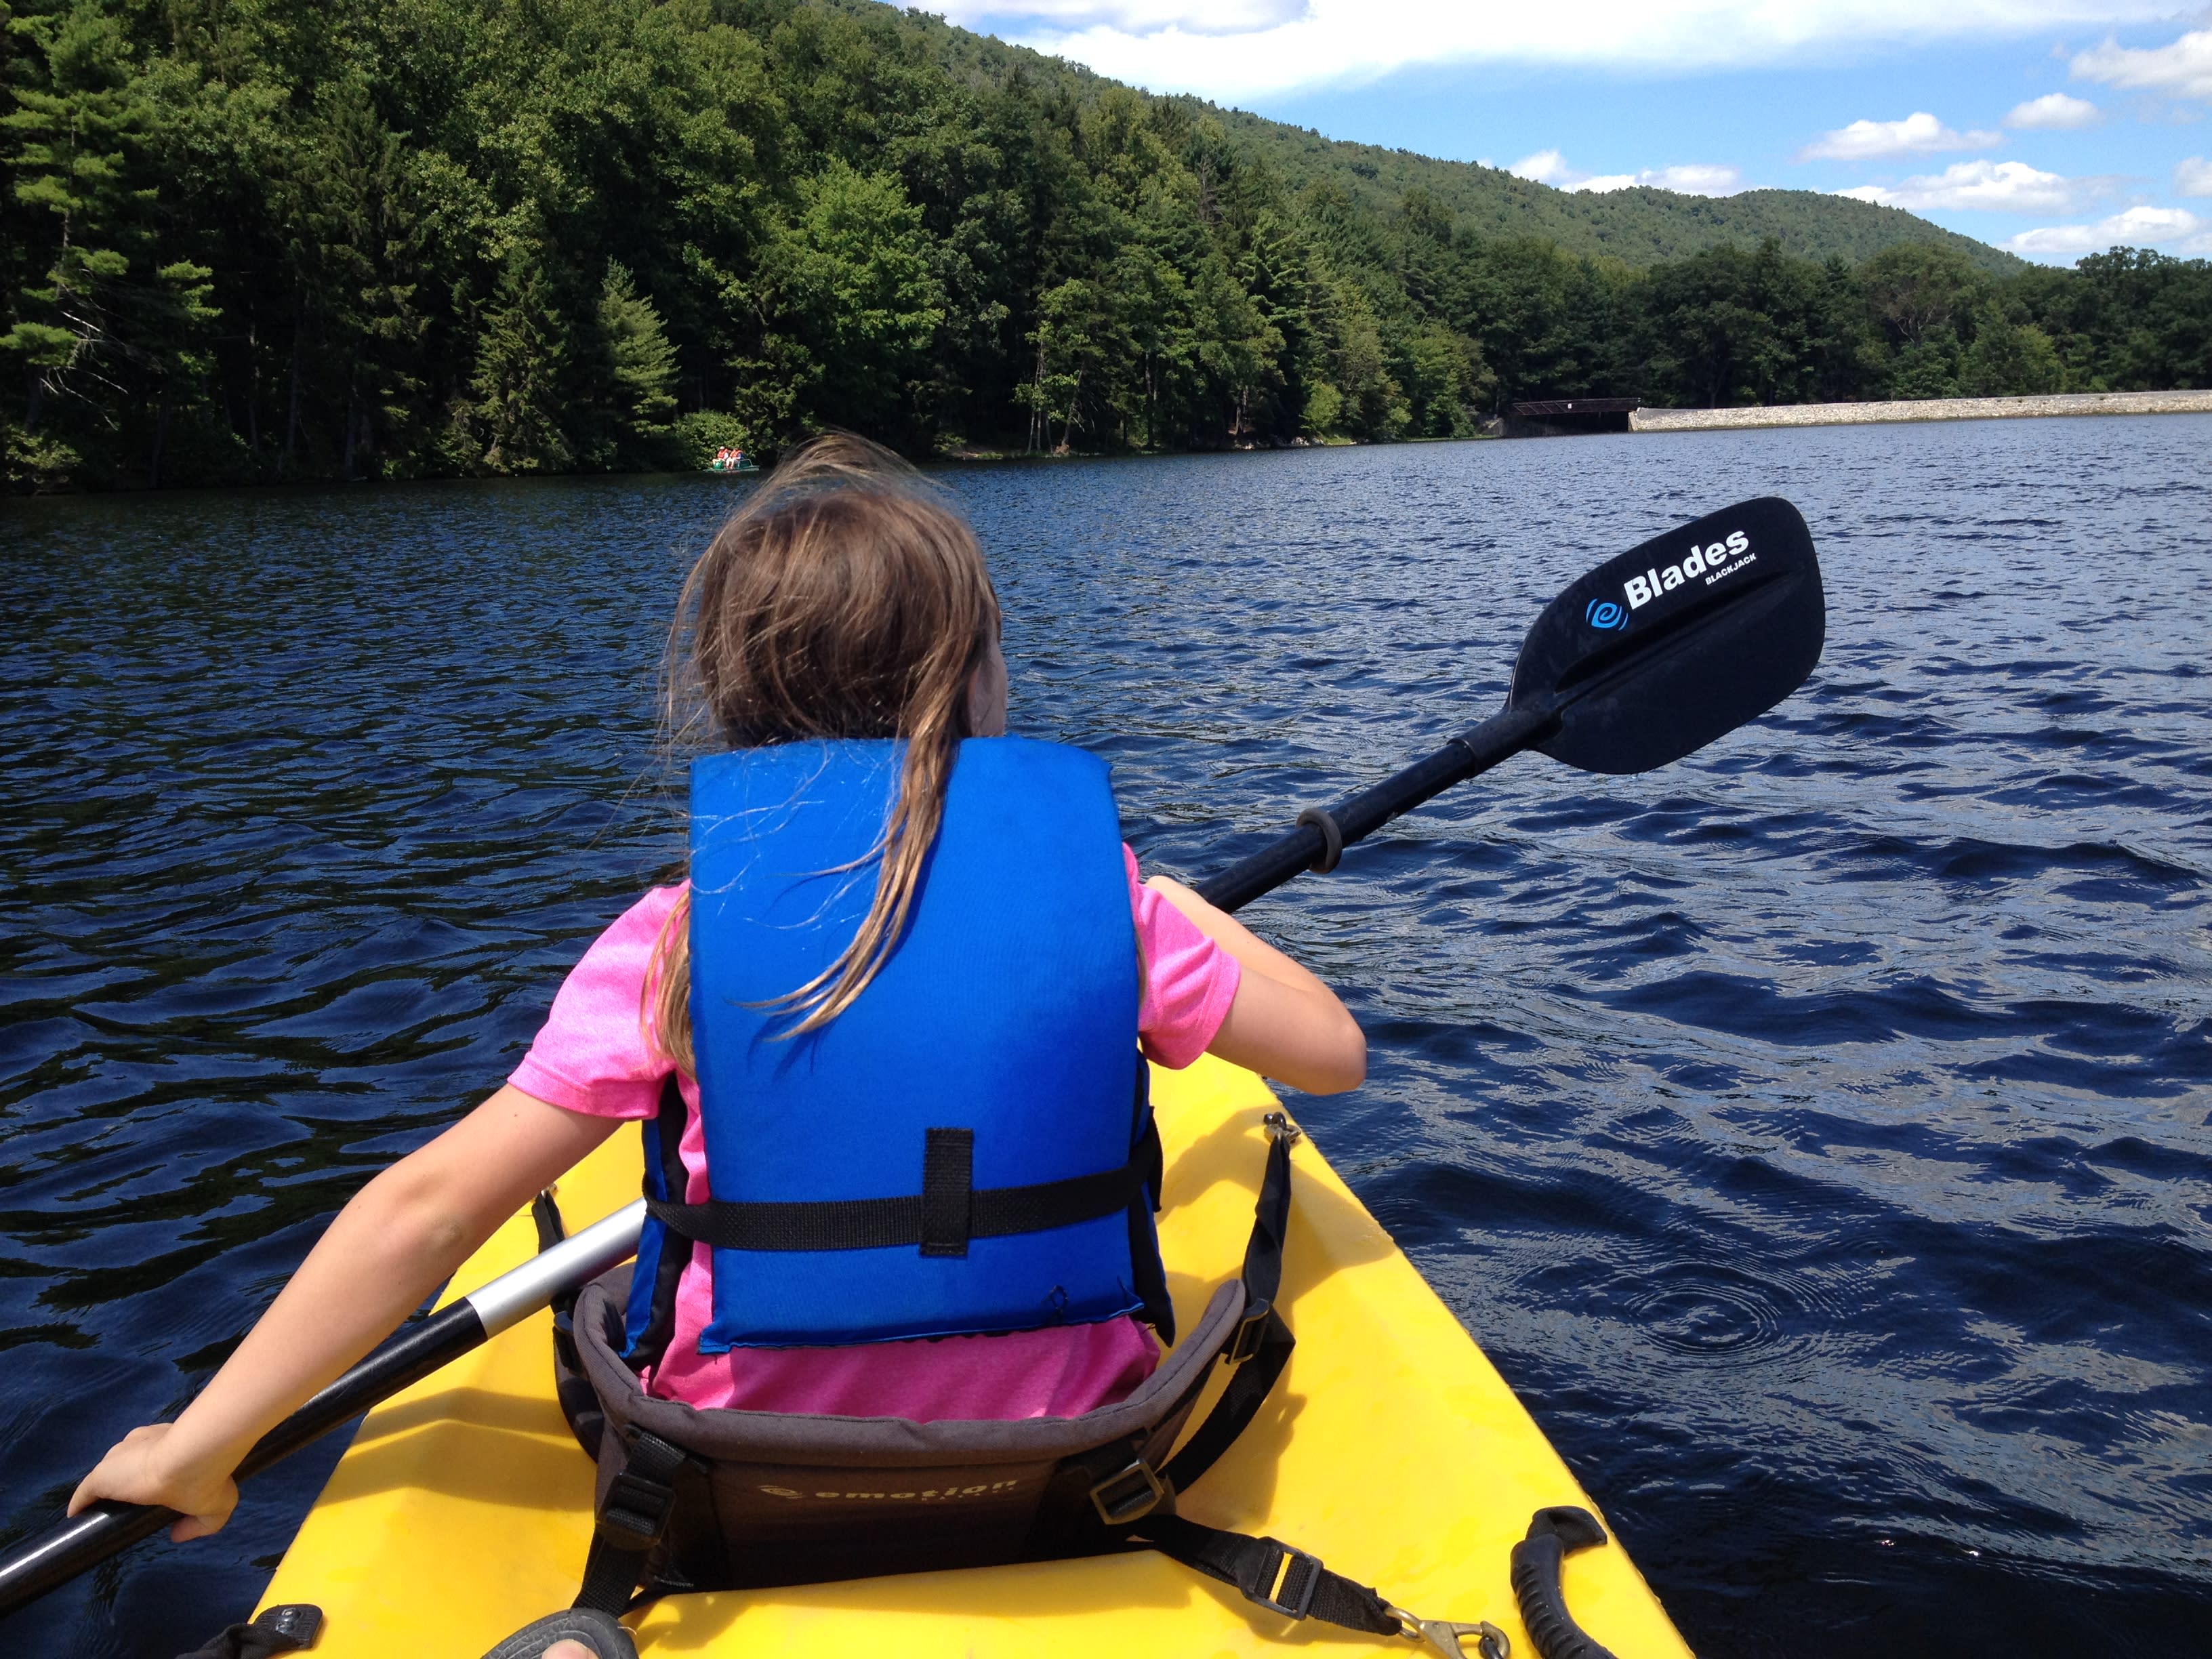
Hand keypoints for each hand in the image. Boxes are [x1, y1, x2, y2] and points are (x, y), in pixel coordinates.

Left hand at [69, 1423, 239, 1541]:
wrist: (190, 1458)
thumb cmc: (206, 1475)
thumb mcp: (221, 1503)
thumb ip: (202, 1524)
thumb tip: (176, 1535)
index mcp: (167, 1440)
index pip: (152, 1455)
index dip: (152, 1472)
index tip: (157, 1491)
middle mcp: (141, 1442)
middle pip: (127, 1463)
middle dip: (130, 1479)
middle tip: (139, 1502)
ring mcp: (118, 1458)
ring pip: (108, 1476)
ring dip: (109, 1490)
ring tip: (110, 1512)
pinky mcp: (100, 1477)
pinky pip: (85, 1495)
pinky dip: (83, 1506)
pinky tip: (81, 1520)